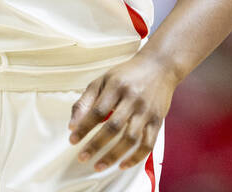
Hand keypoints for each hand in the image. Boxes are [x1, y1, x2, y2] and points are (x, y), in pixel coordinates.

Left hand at [68, 52, 178, 172]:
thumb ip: (86, 101)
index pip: (97, 111)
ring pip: (130, 138)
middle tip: (82, 157)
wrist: (159, 66)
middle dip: (96, 145)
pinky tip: (122, 165)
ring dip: (114, 155)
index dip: (84, 128)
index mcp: (116, 87)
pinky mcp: (158, 120)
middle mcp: (132, 99)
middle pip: (113, 126)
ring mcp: (146, 111)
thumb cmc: (126, 74)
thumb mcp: (102, 80)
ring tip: (99, 165)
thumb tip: (72, 125)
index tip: (73, 140)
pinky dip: (136, 157)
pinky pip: (148, 144)